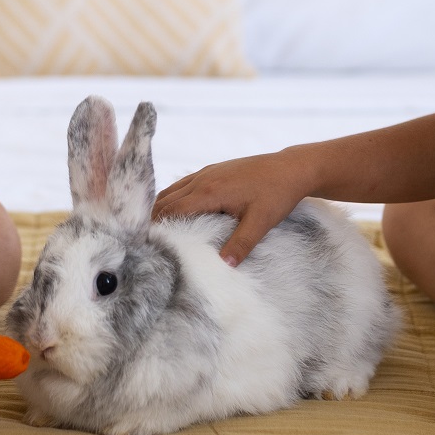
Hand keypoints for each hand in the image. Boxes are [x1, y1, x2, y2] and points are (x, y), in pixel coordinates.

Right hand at [153, 149, 313, 265]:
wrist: (291, 168)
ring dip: (161, 207)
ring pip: (172, 190)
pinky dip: (174, 198)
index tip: (144, 243)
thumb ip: (241, 244)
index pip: (171, 210)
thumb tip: (224, 266)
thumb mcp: (261, 222)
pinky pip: (184, 184)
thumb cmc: (277, 194)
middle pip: (166, 200)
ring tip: (154, 230)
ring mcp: (207, 172)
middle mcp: (203, 179)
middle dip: (152, 219)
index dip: (155, 226)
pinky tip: (176, 213)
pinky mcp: (213, 170)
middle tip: (143, 241)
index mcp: (210, 192)